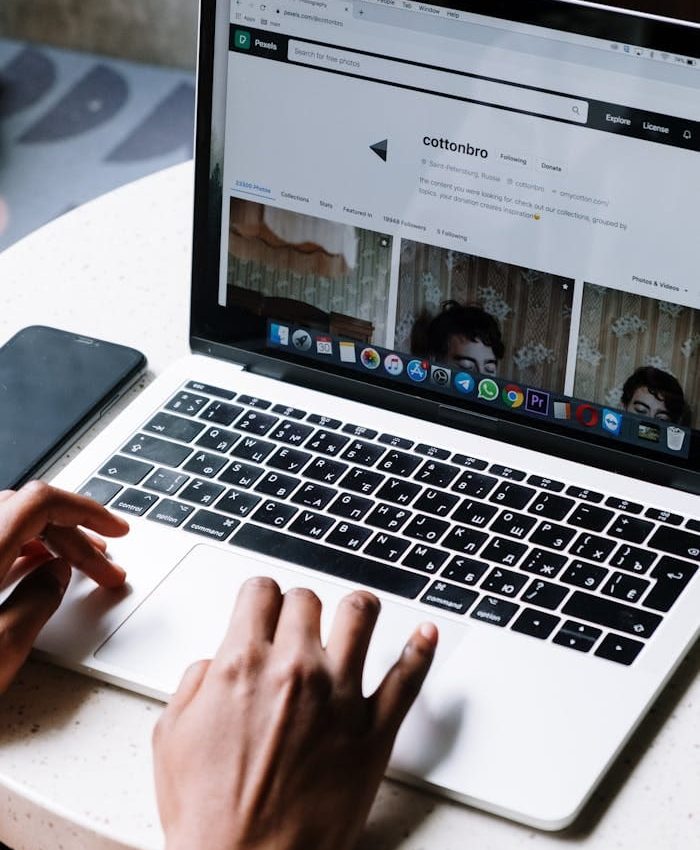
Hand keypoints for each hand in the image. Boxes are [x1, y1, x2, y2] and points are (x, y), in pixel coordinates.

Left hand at [0, 481, 128, 690]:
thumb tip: (55, 575)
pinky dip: (18, 549)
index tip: (114, 530)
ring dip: (47, 540)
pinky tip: (35, 573)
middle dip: (74, 535)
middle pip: (27, 513)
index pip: (42, 503)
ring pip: (6, 525)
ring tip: (78, 567)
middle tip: (106, 567)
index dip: (86, 510)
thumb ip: (36, 602)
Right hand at [154, 577, 437, 849]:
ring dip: (356, 609)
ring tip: (355, 616)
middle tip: (298, 627)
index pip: (261, 591)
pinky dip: (421, 649)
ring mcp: (340, 696)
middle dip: (299, 609)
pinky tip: (425, 634)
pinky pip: (409, 676)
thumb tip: (216, 662)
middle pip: (308, 599)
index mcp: (243, 665)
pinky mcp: (374, 730)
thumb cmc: (211, 816)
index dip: (261, 596)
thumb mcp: (171, 738)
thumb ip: (195, 683)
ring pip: (361, 614)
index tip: (265, 605)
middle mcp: (295, 670)